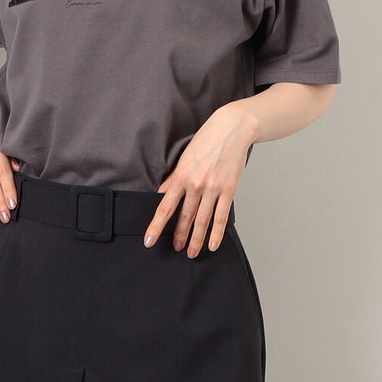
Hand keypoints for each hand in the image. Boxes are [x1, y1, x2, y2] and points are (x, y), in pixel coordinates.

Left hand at [143, 103, 257, 256]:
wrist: (231, 129)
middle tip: (175, 249)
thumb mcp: (184, 157)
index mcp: (181, 175)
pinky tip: (212, 244)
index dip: (156, 225)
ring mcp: (213, 188)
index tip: (149, 240)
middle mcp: (196, 184)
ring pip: (202, 220)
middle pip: (184, 217)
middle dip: (179, 236)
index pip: (165, 206)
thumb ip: (173, 178)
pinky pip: (221, 216)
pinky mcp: (229, 190)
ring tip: (191, 252)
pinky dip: (217, 233)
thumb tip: (161, 193)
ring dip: (196, 239)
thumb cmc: (206, 140)